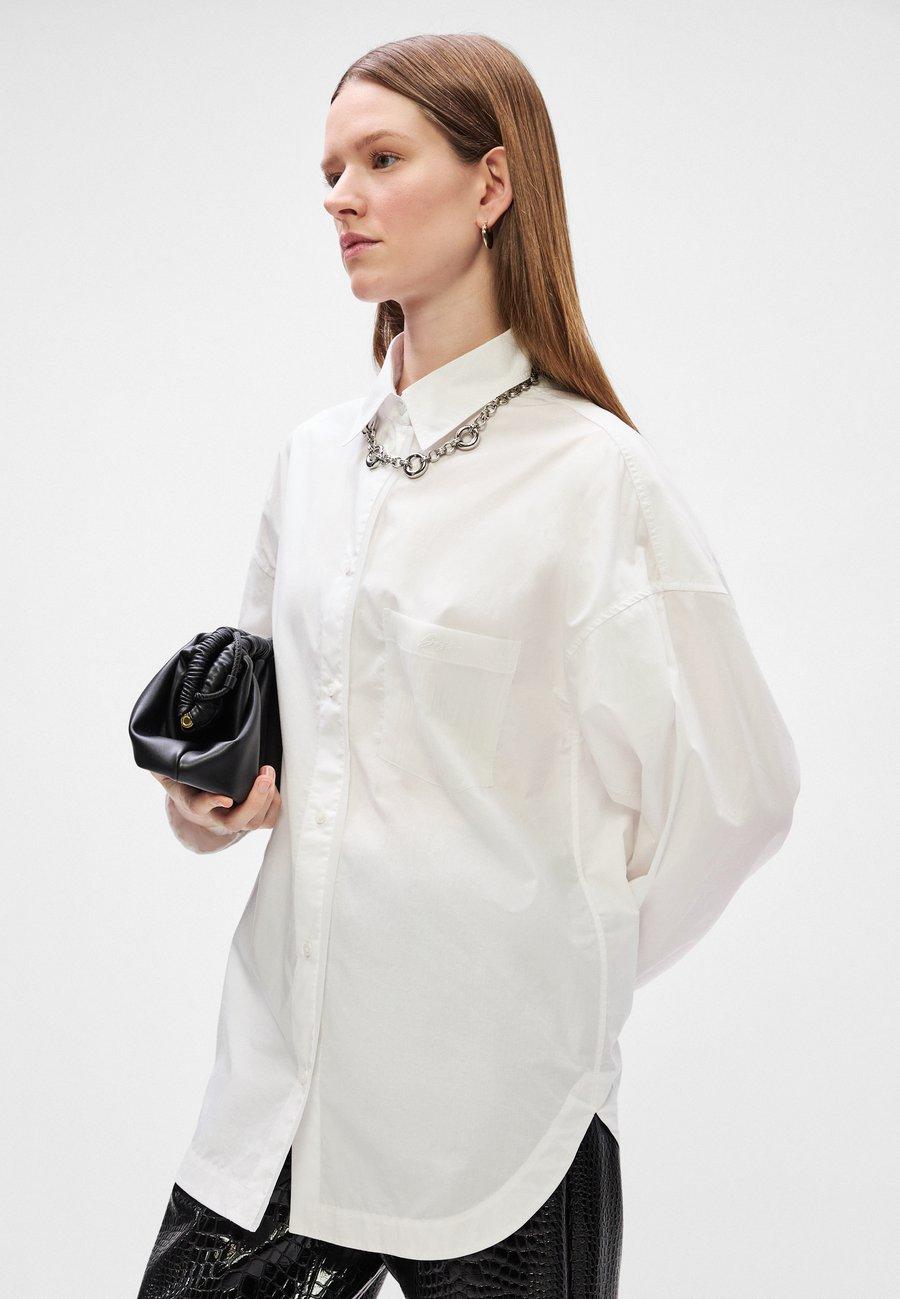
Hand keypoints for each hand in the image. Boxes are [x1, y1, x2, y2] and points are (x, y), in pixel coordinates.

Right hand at [152, 766, 280, 837]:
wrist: (199, 802)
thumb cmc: (188, 783)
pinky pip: (269, 821)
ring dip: (267, 799)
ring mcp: (236, 822)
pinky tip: (271, 786)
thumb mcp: (171, 775)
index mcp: (194, 804)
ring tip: (267, 773)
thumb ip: (162, 767)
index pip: (200, 807)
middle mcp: (216, 818)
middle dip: (254, 800)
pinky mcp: (252, 821)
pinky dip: (275, 804)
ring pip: (255, 822)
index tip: (224, 797)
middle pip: (237, 821)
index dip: (212, 803)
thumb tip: (153, 758)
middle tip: (264, 775)